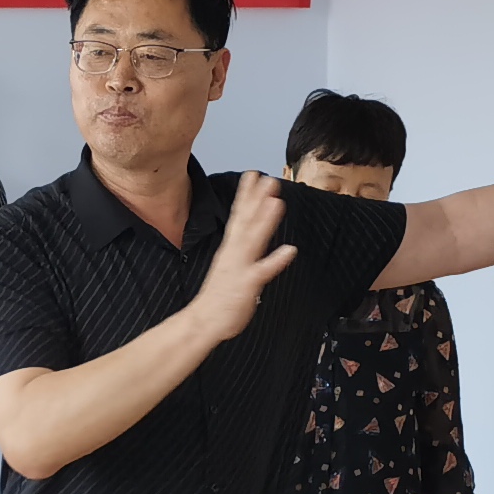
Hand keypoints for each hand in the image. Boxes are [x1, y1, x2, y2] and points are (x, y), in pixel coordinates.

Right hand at [184, 172, 298, 347]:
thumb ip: (242, 246)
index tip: (254, 174)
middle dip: (256, 199)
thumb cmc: (220, 294)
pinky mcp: (246, 284)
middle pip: (246, 221)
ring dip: (265, 221)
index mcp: (231, 247)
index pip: (239, 215)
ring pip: (253, 240)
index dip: (247, 194)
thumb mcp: (230, 263)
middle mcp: (234, 252)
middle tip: (268, 179)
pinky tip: (289, 250)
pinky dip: (275, 260)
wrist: (204, 320)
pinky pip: (262, 271)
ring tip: (277, 202)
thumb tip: (250, 231)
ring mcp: (240, 267)